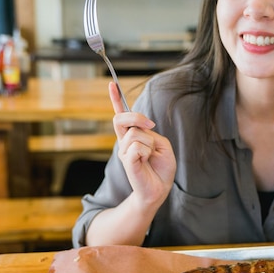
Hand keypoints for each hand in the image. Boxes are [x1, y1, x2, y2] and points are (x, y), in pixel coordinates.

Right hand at [109, 82, 175, 209]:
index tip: (111, 84)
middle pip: (122, 118)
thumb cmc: (161, 168)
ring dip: (149, 143)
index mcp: (132, 135)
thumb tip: (139, 131)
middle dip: (136, 116)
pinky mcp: (127, 161)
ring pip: (136, 133)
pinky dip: (147, 152)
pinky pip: (137, 146)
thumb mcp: (162, 144)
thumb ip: (150, 133)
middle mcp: (125, 141)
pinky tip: (146, 161)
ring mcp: (124, 151)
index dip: (116, 99)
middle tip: (151, 125)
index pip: (121, 115)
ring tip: (150, 156)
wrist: (159, 189)